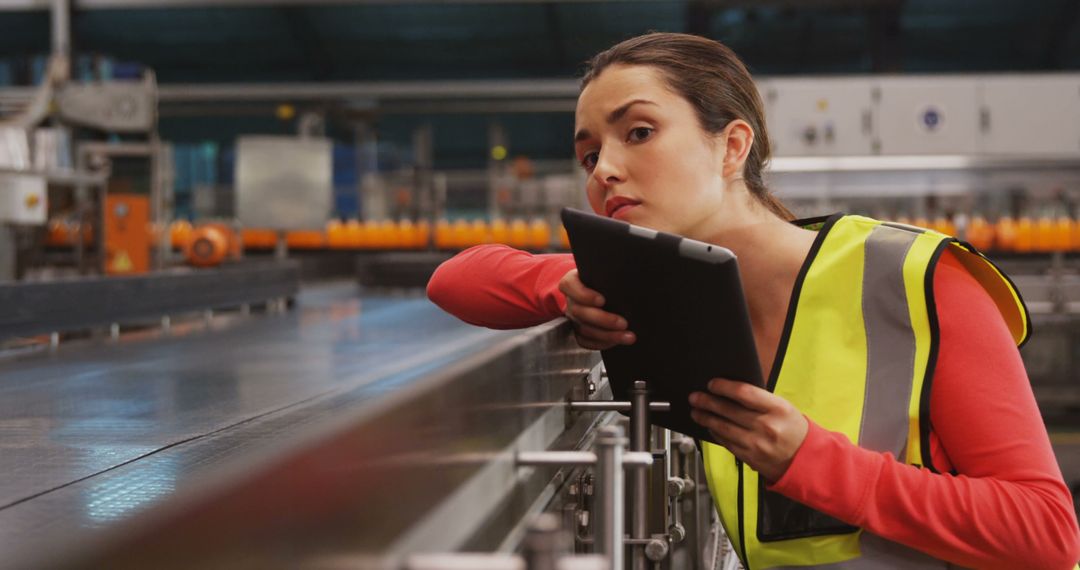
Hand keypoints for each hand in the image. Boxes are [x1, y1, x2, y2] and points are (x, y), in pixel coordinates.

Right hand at [558, 269, 635, 350]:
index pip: (570, 286)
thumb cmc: (606, 280)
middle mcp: (571, 301)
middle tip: (623, 323)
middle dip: (604, 319)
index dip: (584, 295)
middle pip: (580, 312)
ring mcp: (573, 318)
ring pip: (585, 329)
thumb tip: (632, 282)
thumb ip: (612, 275)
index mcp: (572, 281)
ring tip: (628, 336)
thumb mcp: (606, 273)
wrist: (605, 292)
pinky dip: (602, 343)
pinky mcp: (578, 332)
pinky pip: (586, 341)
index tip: (602, 300)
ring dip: (608, 335)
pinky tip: (617, 341)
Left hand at [689, 378, 808, 481]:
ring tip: (696, 411)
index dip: (724, 387)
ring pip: (723, 428)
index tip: (712, 384)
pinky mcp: (749, 457)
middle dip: (707, 402)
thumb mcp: (784, 409)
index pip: (744, 393)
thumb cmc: (795, 431)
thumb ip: (760, 401)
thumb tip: (731, 392)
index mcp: (777, 409)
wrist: (806, 461)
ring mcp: (756, 443)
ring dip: (706, 418)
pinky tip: (709, 427)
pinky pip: (726, 442)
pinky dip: (715, 433)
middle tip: (695, 397)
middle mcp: (766, 426)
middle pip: (729, 410)